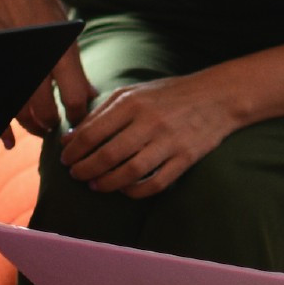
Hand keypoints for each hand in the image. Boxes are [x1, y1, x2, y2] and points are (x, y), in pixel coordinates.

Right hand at [0, 0, 93, 136]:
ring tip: (41, 129)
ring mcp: (11, 63)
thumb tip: (91, 96)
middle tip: (58, 129)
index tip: (82, 122)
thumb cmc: (38, 0)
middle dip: (53, 125)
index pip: (75, 96)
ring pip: (20, 111)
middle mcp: (36, 59)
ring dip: (31, 127)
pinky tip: (9, 141)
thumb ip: (75, 65)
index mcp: (60, 48)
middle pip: (45, 109)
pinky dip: (2, 127)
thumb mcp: (64, 27)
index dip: (81, 115)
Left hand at [59, 72, 235, 197]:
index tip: (66, 159)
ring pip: (130, 172)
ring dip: (107, 183)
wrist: (217, 96)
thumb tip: (70, 138)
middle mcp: (150, 122)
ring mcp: (169, 142)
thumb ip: (101, 113)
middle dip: (85, 169)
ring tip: (95, 185)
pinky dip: (136, 191)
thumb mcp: (134, 93)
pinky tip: (124, 189)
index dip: (74, 150)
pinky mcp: (186, 158)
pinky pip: (156, 183)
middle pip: (107, 154)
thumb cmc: (169, 95)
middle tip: (76, 175)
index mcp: (133, 103)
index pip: (93, 132)